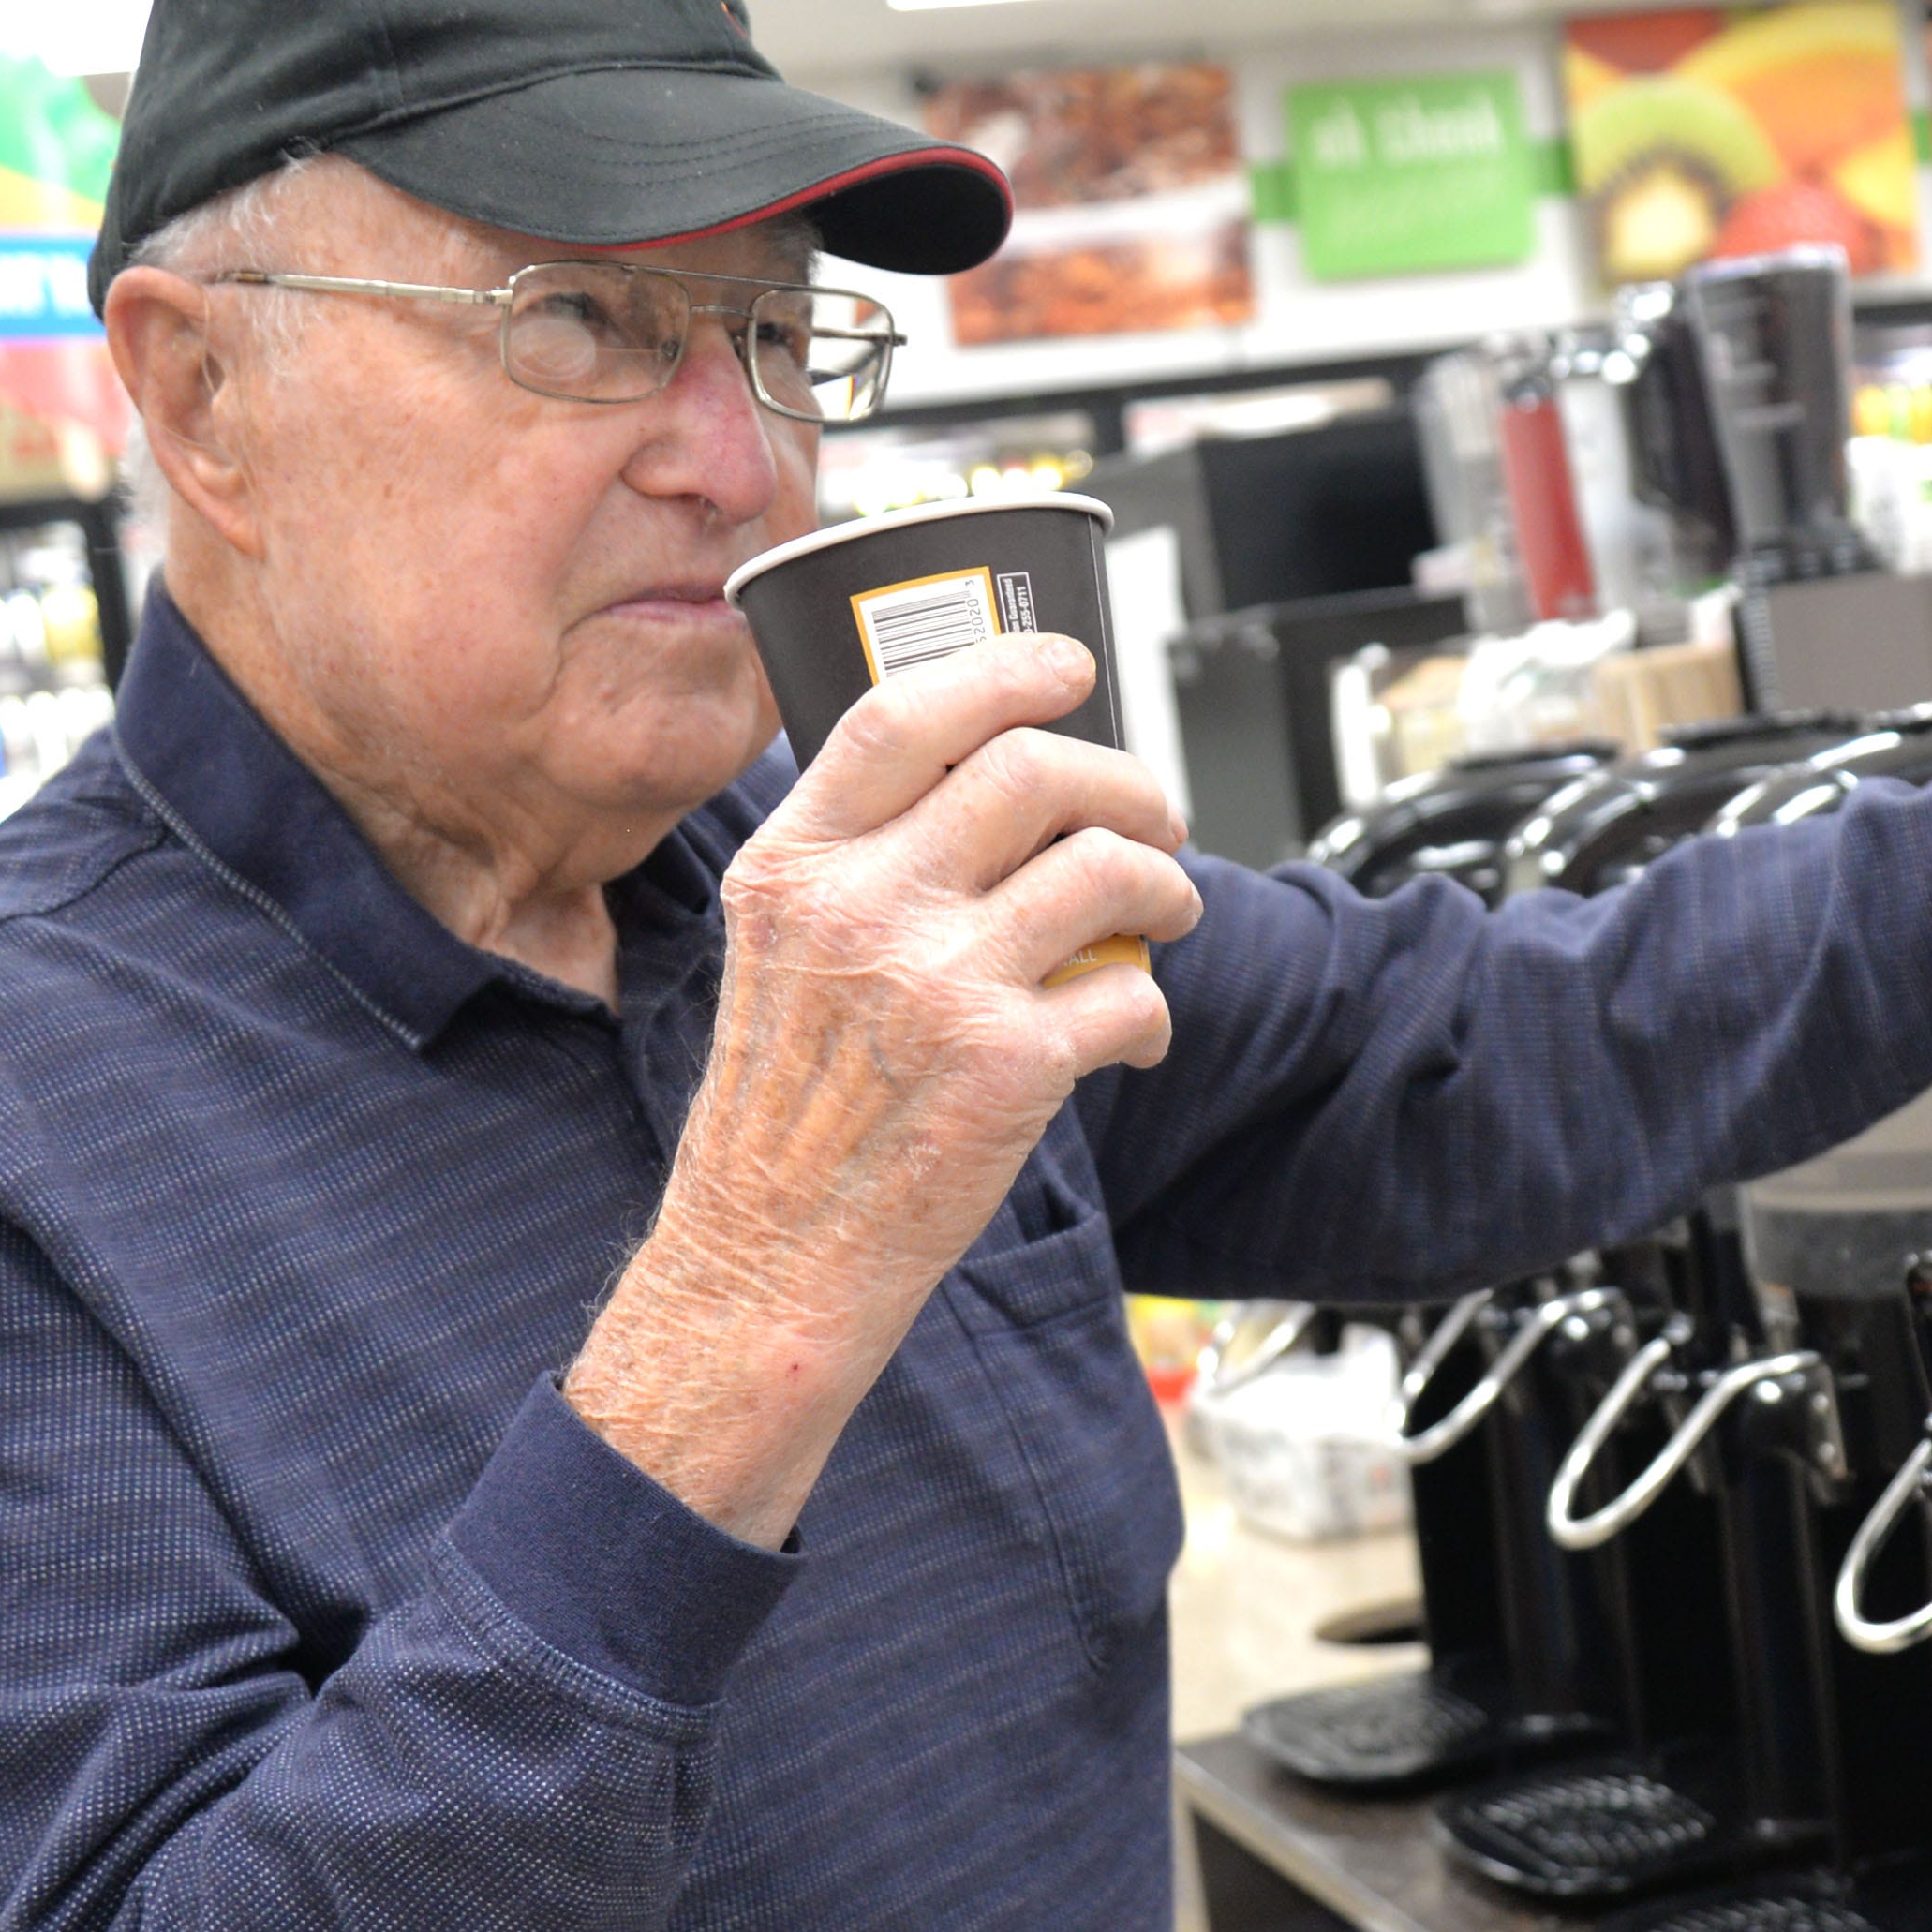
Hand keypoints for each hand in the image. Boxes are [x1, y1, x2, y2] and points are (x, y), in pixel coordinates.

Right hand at [568, 635, 1202, 1545]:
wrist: (766, 1265)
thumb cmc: (781, 1123)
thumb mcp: (775, 956)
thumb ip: (853, 864)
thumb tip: (981, 786)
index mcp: (793, 867)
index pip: (905, 715)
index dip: (1006, 671)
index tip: (1069, 667)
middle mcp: (859, 908)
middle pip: (1034, 771)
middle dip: (1125, 783)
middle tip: (1152, 818)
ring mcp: (936, 983)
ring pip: (1107, 869)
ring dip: (1165, 887)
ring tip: (1164, 913)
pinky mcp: (1008, 1065)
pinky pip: (1132, 994)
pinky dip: (1152, 1012)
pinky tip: (1127, 1037)